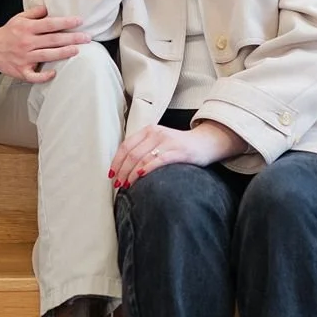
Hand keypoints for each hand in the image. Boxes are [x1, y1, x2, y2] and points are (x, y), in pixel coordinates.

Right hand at [0, 5, 90, 82]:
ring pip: (47, 56)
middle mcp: (26, 43)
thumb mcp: (19, 18)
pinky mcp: (21, 71)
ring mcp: (24, 58)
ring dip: (63, 53)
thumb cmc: (7, 32)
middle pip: (53, 40)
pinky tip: (55, 73)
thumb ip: (35, 13)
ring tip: (77, 50)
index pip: (50, 24)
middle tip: (87, 37)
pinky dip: (44, 76)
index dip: (66, 22)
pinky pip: (34, 76)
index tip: (79, 20)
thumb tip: (50, 8)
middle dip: (71, 38)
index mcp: (27, 28)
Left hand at [109, 122, 247, 189]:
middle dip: (122, 171)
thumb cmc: (179, 146)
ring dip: (131, 174)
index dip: (116, 161)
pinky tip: (140, 178)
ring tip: (127, 186)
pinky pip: (158, 160)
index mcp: (148, 130)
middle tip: (118, 184)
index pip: (126, 146)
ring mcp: (167, 141)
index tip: (111, 174)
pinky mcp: (178, 151)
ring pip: (142, 158)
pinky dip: (146, 169)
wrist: (205, 143)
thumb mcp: (159, 142)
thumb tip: (124, 168)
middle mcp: (156, 133)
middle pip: (132, 154)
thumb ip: (143, 149)